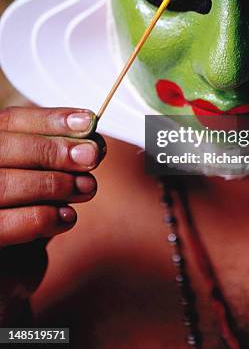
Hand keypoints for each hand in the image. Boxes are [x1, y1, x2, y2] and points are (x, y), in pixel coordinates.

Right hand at [0, 106, 105, 313]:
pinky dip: (40, 217)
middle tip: (91, 156)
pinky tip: (67, 217)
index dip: (50, 119)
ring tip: (87, 188)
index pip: (11, 120)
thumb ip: (64, 162)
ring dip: (54, 183)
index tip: (89, 121)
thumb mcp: (47, 184)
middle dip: (55, 149)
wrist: (6, 276)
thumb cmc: (26, 219)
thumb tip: (94, 144)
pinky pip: (2, 224)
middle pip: (5, 146)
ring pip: (4, 183)